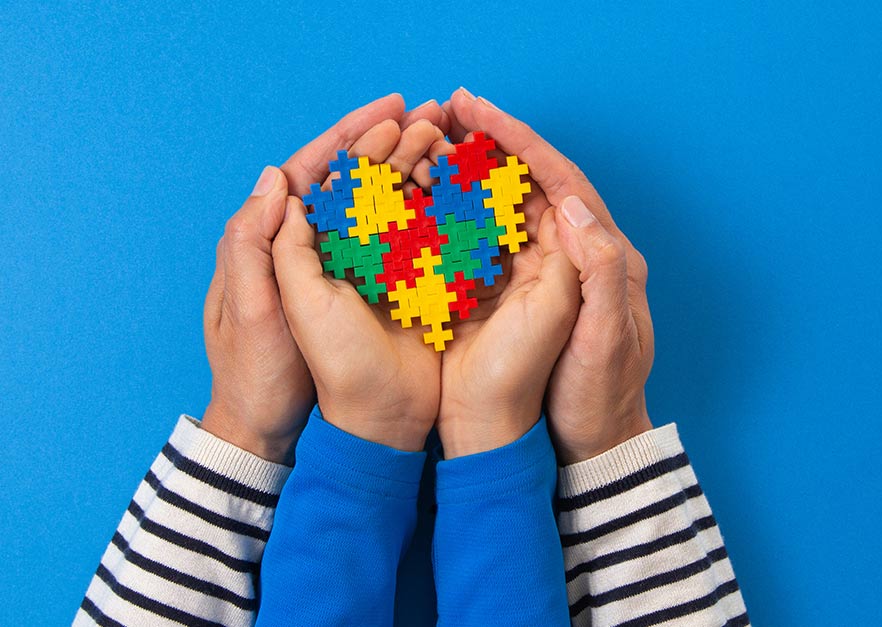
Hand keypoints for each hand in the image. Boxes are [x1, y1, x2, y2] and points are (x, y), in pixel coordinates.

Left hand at [271, 117, 450, 451]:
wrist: (327, 430)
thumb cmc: (278, 375)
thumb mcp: (264, 308)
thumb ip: (264, 246)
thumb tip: (277, 179)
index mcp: (287, 246)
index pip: (317, 175)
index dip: (352, 137)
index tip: (391, 108)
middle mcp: (330, 250)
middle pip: (362, 181)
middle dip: (396, 143)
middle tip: (435, 114)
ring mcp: (369, 269)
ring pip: (396, 204)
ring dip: (423, 169)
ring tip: (454, 142)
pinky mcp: (401, 291)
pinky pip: (421, 239)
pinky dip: (442, 210)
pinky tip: (468, 190)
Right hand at [445, 89, 653, 463]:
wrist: (586, 447)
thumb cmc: (598, 396)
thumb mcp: (604, 338)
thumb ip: (597, 269)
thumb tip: (568, 203)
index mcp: (604, 255)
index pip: (560, 180)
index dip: (518, 140)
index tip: (477, 109)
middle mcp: (574, 254)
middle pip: (531, 182)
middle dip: (490, 142)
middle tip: (446, 107)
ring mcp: (544, 274)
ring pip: (504, 207)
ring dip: (470, 171)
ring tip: (428, 138)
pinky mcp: (518, 296)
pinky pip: (486, 242)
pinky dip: (457, 214)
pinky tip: (424, 198)